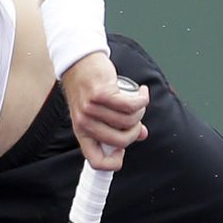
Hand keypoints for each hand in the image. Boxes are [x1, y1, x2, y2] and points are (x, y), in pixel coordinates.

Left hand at [61, 53, 149, 170]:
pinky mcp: (101, 95)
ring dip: (140, 111)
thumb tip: (142, 134)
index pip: (96, 161)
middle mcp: (85, 124)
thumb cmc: (91, 87)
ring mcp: (91, 110)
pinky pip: (131, 105)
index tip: (122, 150)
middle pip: (121, 141)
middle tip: (136, 117)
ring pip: (129, 121)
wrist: (79, 61)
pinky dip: (142, 99)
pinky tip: (142, 92)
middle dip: (135, 130)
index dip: (114, 162)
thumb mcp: (99, 111)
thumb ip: (119, 125)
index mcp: (82, 133)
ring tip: (138, 100)